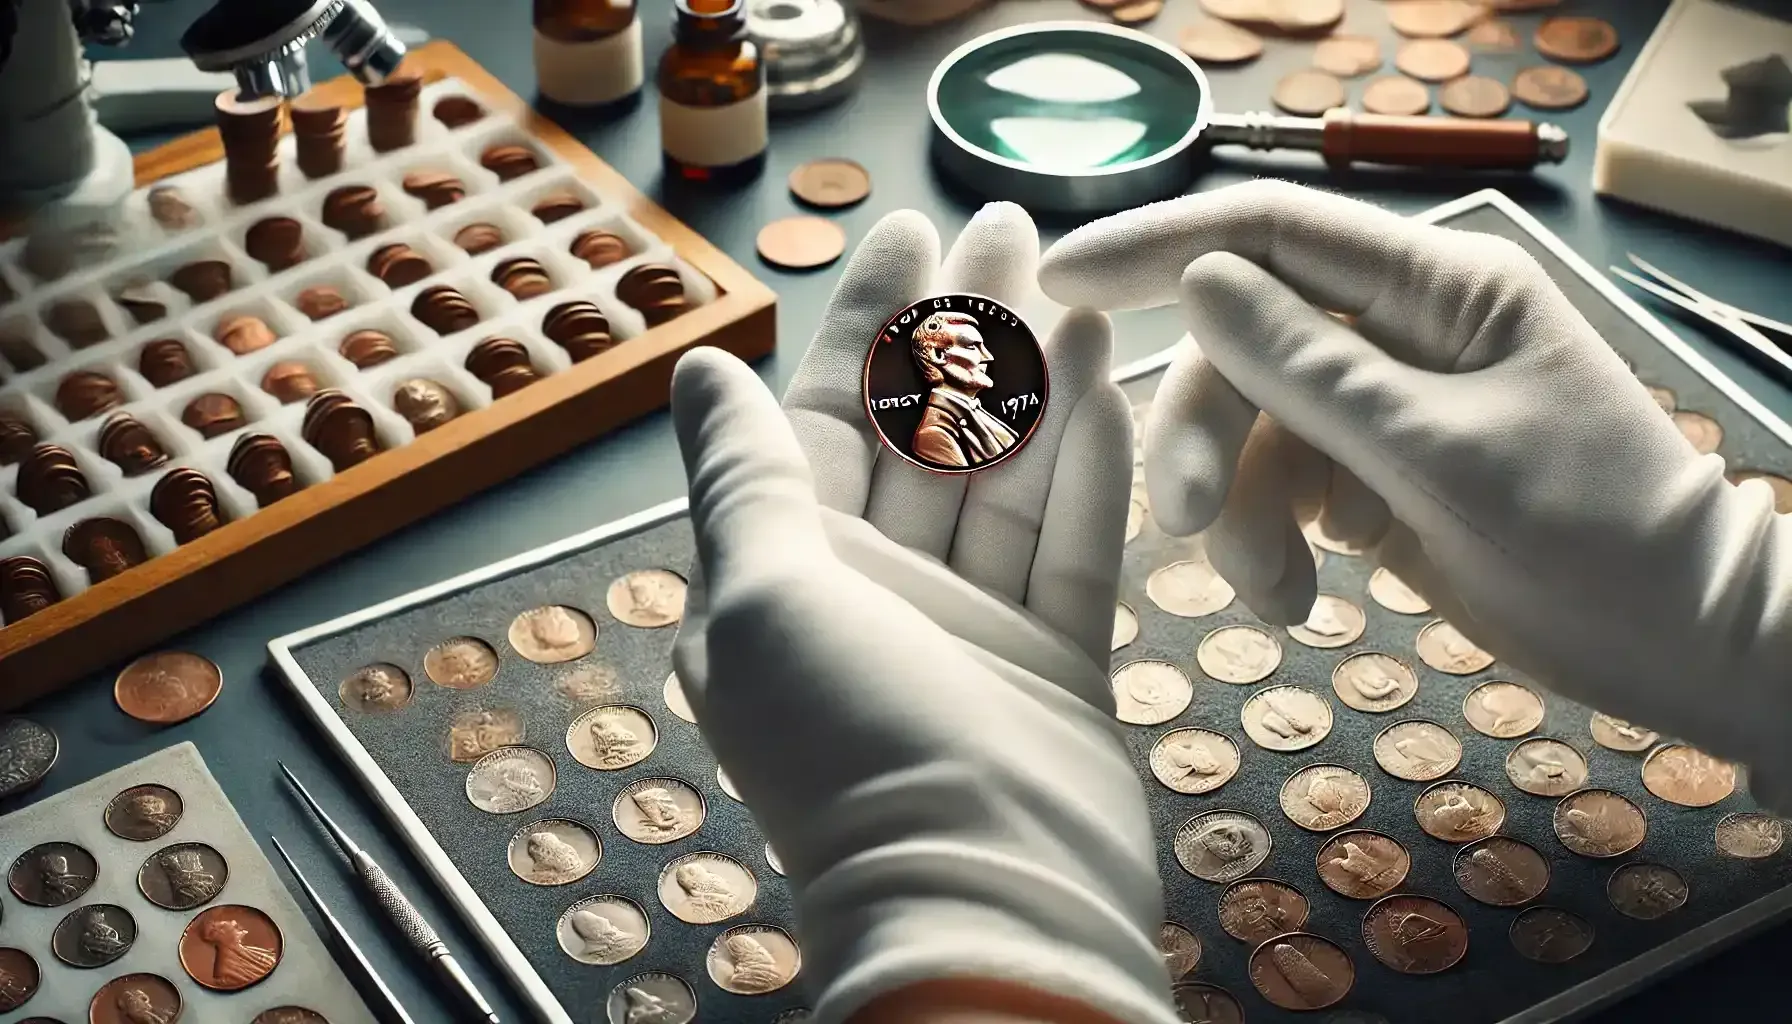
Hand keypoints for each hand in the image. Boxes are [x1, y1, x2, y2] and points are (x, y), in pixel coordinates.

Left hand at [670, 205, 1177, 1023]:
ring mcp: (970, 627)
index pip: (818, 420)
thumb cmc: (851, 751)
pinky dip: (1090, 461)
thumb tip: (692, 373)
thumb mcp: (761, 595)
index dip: (861, 322)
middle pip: (919, 433)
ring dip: (1036, 377)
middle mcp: (872, 596)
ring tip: (1073, 279)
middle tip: (1010, 225)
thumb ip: (740, 476)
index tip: (908, 232)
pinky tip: (1110, 374)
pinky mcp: (1056, 658)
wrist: (989, 897)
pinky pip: (1074, 538)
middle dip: (961, 329)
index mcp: (784, 579)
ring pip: (1004, 474)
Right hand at [1039, 180, 1791, 807]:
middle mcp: (1393, 334)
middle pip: (1240, 349)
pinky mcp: (1362, 482)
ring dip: (1237, 514)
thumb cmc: (1594, 536)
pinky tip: (1298, 602)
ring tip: (1275, 594)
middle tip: (1182, 522)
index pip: (1272, 234)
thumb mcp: (1446, 453)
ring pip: (1246, 431)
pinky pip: (1272, 493)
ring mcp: (1374, 410)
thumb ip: (1315, 371)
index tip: (1065, 282)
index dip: (1160, 247)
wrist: (1673, 644)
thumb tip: (1201, 282)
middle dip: (1202, 434)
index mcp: (1434, 288)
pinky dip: (1265, 548)